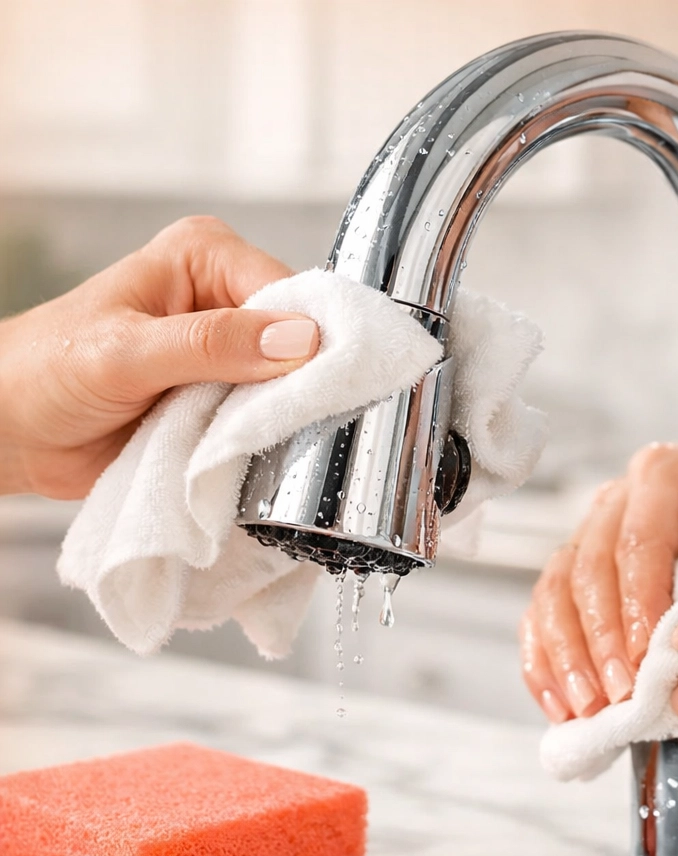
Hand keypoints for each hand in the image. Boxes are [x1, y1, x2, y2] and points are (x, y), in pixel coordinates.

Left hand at [0, 216, 318, 498]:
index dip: (311, 338)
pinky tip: (258, 452)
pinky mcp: (225, 399)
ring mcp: (229, 354)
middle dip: (300, 382)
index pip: (288, 292)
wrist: (13, 431)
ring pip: (289, 385)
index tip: (322, 385)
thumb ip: (210, 345)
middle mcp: (225, 300)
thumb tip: (297, 340)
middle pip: (299, 340)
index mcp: (204, 257)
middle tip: (297, 422)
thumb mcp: (126, 352)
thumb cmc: (44, 371)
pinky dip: (265, 439)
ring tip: (270, 441)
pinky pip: (267, 419)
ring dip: (282, 417)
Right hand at [520, 443, 677, 722]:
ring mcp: (589, 534)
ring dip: (569, 657)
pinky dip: (545, 664)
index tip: (647, 657)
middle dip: (601, 641)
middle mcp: (618, 500)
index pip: (639, 541)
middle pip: (590, 569)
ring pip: (556, 592)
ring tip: (589, 707)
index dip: (638, 602)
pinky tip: (562, 704)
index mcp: (664, 476)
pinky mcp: (572, 572)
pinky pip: (540, 616)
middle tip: (621, 694)